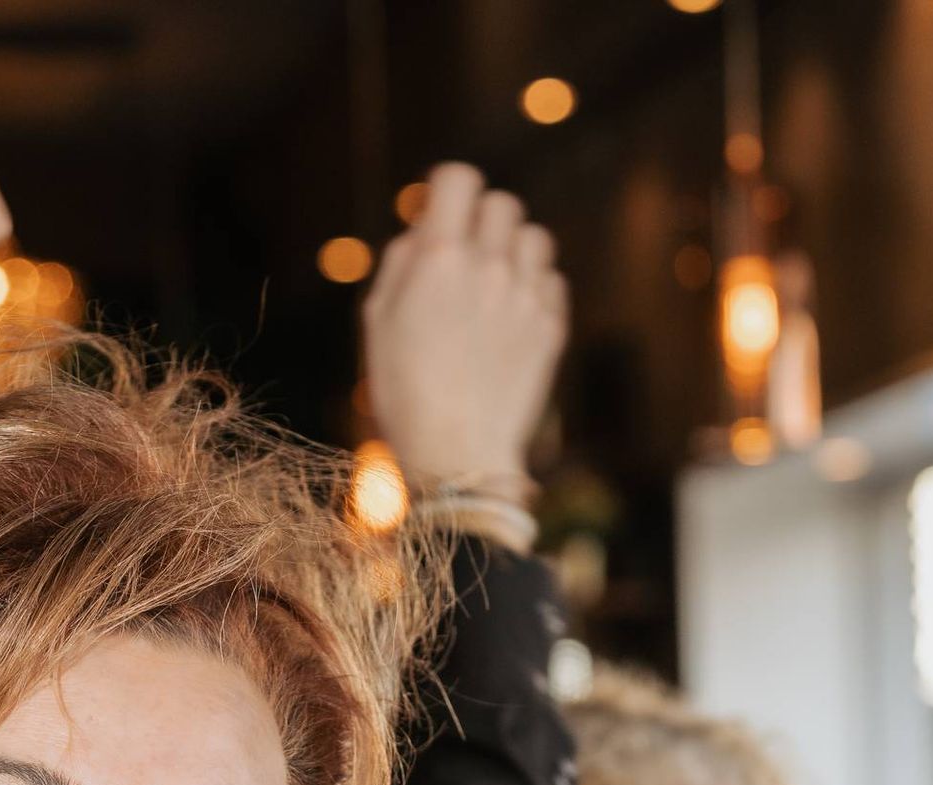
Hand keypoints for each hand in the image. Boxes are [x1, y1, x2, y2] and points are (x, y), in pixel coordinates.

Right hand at [363, 162, 568, 490]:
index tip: (444, 214)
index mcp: (438, 258)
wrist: (457, 458)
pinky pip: (553, 280)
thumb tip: (426, 225)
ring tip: (496, 285)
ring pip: (534, 236)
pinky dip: (536, 288)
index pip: (458, 177)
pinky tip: (514, 317)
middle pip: (501, 203)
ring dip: (515, 250)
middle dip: (482, 221)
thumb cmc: (405, 393)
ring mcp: (525, 297)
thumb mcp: (378, 320)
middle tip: (469, 257)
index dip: (449, 191)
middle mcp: (487, 267)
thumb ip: (402, 260)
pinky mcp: (550, 328)